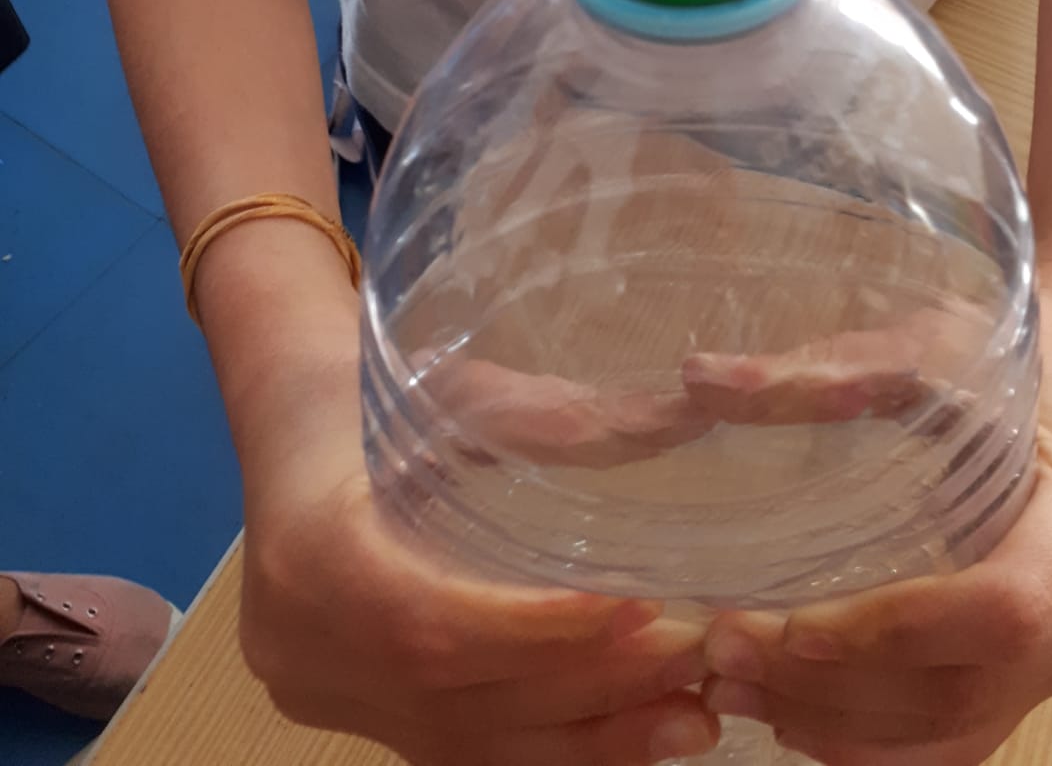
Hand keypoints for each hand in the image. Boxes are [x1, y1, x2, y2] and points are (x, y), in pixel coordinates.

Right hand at [235, 332, 719, 765]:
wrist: (293, 421)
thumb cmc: (376, 386)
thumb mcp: (455, 388)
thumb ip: (546, 418)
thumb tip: (678, 420)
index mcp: (311, 553)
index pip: (429, 626)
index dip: (537, 631)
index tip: (641, 610)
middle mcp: (303, 647)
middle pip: (460, 699)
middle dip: (590, 689)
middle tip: (695, 661)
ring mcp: (321, 693)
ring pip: (466, 747)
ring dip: (589, 740)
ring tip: (690, 720)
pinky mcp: (351, 714)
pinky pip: (457, 752)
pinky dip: (549, 748)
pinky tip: (629, 734)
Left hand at [698, 289, 1051, 764]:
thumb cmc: (1016, 351)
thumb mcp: (928, 342)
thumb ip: (823, 371)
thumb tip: (702, 379)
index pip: (1004, 609)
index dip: (894, 634)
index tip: (789, 629)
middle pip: (970, 691)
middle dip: (837, 691)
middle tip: (725, 658)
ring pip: (963, 734)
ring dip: (841, 727)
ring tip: (737, 685)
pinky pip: (968, 732)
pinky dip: (877, 735)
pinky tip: (797, 704)